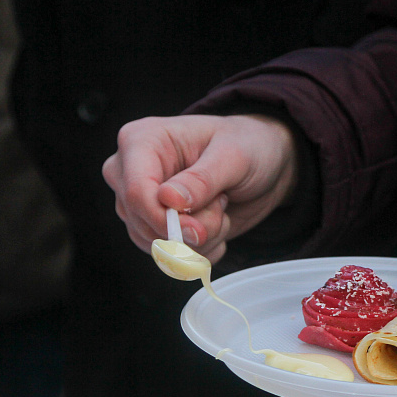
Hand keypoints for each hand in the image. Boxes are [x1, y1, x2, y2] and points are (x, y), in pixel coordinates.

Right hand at [102, 114, 297, 262]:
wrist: (265, 165)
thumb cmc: (248, 145)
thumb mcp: (234, 156)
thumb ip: (203, 179)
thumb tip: (168, 199)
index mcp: (141, 141)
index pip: (136, 192)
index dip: (165, 219)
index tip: (199, 229)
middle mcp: (131, 173)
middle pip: (144, 223)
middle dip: (192, 227)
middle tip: (223, 202)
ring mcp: (142, 202)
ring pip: (157, 244)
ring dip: (201, 238)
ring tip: (221, 207)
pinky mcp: (156, 225)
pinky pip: (169, 255)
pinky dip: (201, 249)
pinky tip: (218, 224)